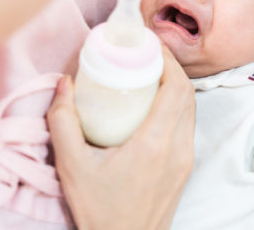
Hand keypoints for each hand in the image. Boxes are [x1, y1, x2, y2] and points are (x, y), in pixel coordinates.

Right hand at [47, 45, 195, 229]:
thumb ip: (63, 121)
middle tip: (145, 53)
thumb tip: (63, 83)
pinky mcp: (184, 167)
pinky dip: (175, 105)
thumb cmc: (99, 209)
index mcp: (155, 143)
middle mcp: (178, 148)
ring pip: (190, 109)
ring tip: (148, 73)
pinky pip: (186, 125)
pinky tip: (152, 104)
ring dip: (174, 85)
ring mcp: (185, 159)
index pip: (176, 87)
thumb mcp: (72, 166)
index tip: (148, 44)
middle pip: (187, 93)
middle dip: (170, 66)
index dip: (167, 59)